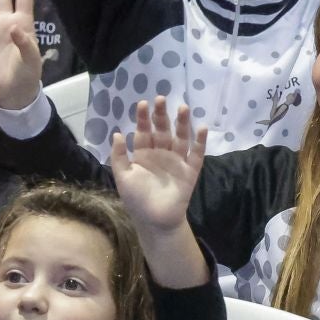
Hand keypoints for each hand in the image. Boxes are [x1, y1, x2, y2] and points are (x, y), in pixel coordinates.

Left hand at [109, 97, 205, 235]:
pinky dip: (200, 142)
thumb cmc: (136, 199)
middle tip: (161, 99)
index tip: (143, 103)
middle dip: (161, 115)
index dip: (143, 118)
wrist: (155, 221)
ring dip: (182, 123)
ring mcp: (177, 161)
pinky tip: (202, 128)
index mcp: (144, 154)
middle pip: (162, 130)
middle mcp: (161, 153)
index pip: (144, 131)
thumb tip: (117, 133)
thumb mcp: (122, 177)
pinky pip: (196, 154)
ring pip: (181, 138)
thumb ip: (119, 156)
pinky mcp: (190, 171)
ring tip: (183, 107)